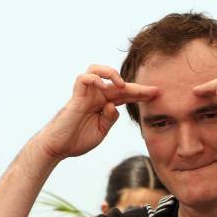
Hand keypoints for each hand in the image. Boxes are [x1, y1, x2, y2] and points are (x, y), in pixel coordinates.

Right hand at [36, 65, 159, 159]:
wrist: (58, 147)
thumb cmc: (77, 140)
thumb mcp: (101, 131)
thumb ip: (110, 118)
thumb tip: (114, 106)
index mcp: (104, 104)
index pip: (126, 95)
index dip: (141, 94)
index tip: (158, 94)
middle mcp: (96, 96)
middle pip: (118, 83)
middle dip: (138, 87)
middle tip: (154, 91)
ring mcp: (85, 94)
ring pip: (97, 69)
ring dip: (111, 73)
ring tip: (121, 85)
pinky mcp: (75, 97)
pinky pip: (84, 79)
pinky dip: (95, 79)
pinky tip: (104, 88)